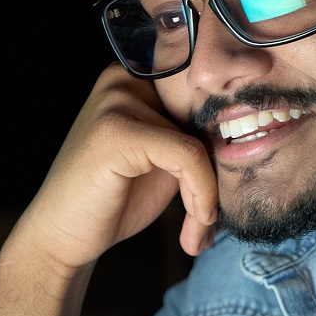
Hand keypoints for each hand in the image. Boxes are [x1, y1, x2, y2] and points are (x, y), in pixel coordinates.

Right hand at [4, 65, 218, 277]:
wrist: (63, 237)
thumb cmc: (114, 200)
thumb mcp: (165, 161)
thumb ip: (196, 138)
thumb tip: (252, 134)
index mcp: (137, 79)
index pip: (204, 100)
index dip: (223, 146)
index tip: (226, 194)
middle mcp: (125, 78)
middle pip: (205, 120)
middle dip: (217, 175)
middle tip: (210, 220)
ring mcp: (118, 99)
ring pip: (199, 142)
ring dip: (208, 195)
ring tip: (199, 230)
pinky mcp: (119, 128)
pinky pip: (187, 155)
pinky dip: (200, 194)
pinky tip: (195, 226)